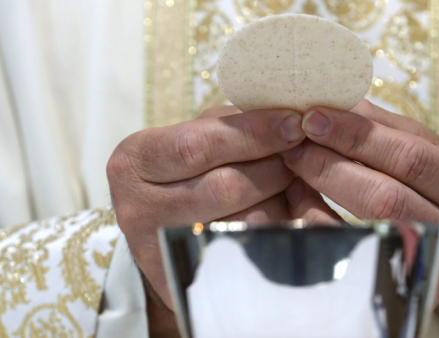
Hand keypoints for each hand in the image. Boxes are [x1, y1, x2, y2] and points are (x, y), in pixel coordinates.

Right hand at [107, 106, 305, 309]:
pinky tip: (289, 214)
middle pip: (226, 186)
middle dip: (275, 167)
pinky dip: (280, 229)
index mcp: (134, 163)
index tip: (292, 123)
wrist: (164, 230)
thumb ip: (232, 126)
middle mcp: (140, 210)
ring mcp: (163, 251)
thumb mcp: (194, 136)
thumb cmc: (186, 171)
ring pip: (245, 222)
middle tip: (298, 156)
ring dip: (281, 200)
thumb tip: (289, 125)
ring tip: (292, 184)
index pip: (198, 145)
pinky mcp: (191, 281)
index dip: (253, 133)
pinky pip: (252, 252)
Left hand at [281, 99, 438, 307]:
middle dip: (333, 163)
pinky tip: (299, 199)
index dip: (357, 135)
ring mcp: (432, 264)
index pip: (410, 156)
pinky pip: (351, 253)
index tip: (315, 116)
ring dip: (324, 189)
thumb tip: (334, 100)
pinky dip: (319, 222)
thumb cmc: (437, 189)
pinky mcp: (402, 286)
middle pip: (387, 195)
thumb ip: (386, 128)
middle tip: (295, 142)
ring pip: (369, 226)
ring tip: (295, 164)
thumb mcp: (427, 153)